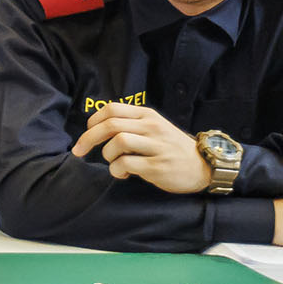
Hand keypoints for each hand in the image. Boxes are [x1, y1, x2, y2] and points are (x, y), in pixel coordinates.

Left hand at [70, 103, 212, 193]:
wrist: (203, 166)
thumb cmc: (172, 148)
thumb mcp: (154, 127)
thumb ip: (131, 124)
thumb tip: (97, 129)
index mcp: (148, 115)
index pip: (112, 109)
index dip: (93, 121)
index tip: (86, 133)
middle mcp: (152, 127)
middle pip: (110, 125)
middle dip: (88, 138)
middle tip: (79, 151)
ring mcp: (156, 146)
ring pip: (117, 142)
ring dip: (107, 155)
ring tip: (114, 163)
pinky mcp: (157, 166)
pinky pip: (126, 164)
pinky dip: (116, 170)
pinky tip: (123, 174)